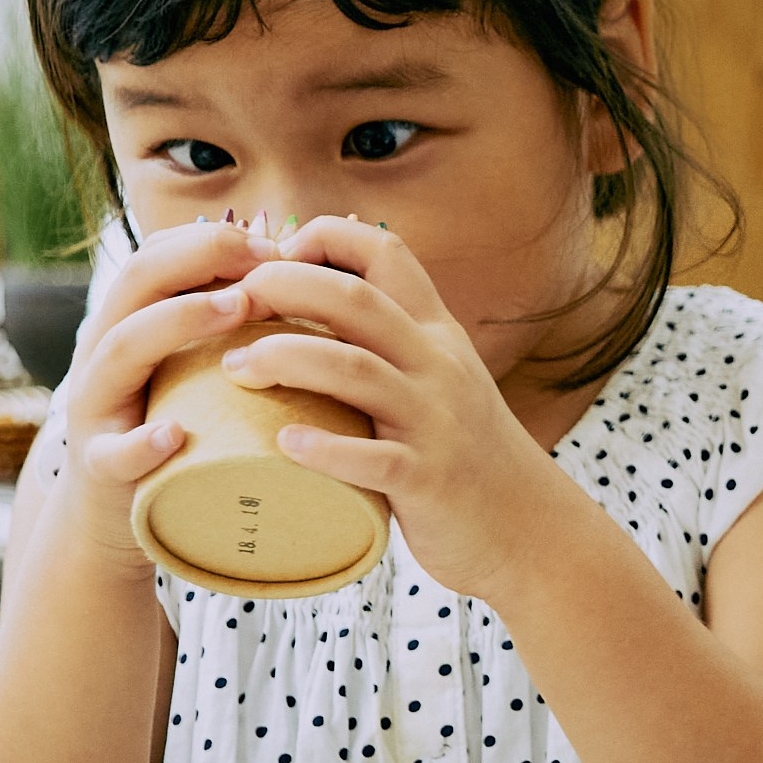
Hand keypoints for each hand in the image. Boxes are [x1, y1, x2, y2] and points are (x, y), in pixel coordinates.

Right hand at [47, 221, 277, 570]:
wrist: (112, 511)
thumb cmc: (169, 423)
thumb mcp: (189, 366)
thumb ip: (222, 324)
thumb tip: (292, 272)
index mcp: (127, 321)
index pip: (158, 255)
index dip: (212, 239)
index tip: (275, 242)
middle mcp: (103, 352)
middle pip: (137, 282)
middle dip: (200, 259)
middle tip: (264, 262)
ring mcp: (95, 408)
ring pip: (121, 349)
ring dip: (178, 321)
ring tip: (236, 309)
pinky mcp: (100, 468)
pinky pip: (113, 453)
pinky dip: (141, 444)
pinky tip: (174, 435)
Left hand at [224, 217, 554, 597]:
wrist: (530, 525)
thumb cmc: (464, 450)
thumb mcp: (440, 377)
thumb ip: (389, 341)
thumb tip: (308, 305)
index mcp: (436, 334)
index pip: (386, 252)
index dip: (326, 237)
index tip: (277, 255)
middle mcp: (438, 366)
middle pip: (355, 300)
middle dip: (285, 287)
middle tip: (232, 303)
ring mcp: (435, 421)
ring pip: (354, 369)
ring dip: (284, 359)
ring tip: (234, 369)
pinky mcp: (428, 479)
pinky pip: (373, 458)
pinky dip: (326, 449)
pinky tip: (286, 444)